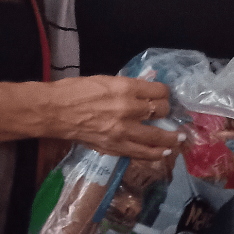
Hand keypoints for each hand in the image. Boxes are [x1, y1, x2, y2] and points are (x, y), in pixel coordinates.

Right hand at [37, 75, 178, 159]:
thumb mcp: (105, 80)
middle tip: (168, 114)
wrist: (55, 111)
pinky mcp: (115, 146)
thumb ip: (127, 86)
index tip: (164, 95)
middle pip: (161, 111)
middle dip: (167, 112)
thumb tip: (146, 87)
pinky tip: (162, 152)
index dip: (164, 93)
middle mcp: (128, 109)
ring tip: (178, 139)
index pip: (158, 91)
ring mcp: (123, 131)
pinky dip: (154, 153)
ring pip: (157, 137)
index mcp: (125, 88)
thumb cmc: (75, 91)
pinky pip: (141, 152)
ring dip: (170, 138)